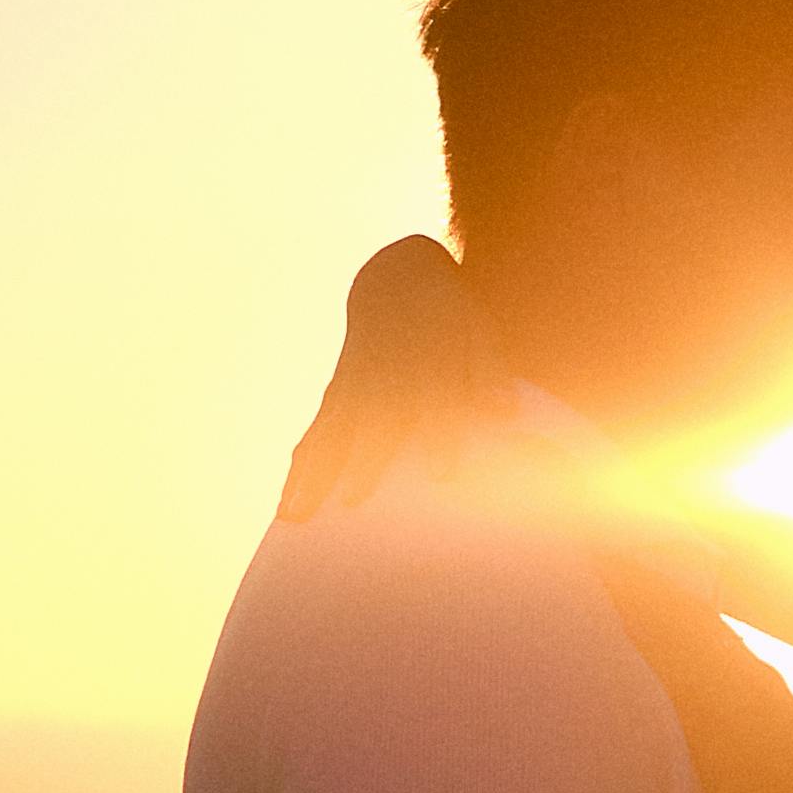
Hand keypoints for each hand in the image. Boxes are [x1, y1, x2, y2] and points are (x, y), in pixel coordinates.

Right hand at [280, 238, 505, 525]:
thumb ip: (489, 372)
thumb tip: (505, 410)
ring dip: (313, 474)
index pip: (435, 401)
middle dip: (363, 462)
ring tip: (296, 516)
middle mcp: (385, 375)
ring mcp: (354, 383)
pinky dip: (301, 465)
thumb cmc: (450, 314)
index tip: (442, 474)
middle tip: (352, 502)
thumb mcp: (478, 331)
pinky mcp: (336, 390)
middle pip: (372, 422)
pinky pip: (315, 431)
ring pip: (331, 433)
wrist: (396, 276)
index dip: (439, 437)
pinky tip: (287, 499)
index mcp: (429, 362)